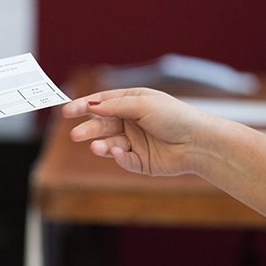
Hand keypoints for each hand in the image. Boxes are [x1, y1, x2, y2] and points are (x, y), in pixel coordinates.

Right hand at [62, 87, 265, 219]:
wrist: (198, 142)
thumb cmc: (175, 116)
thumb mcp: (144, 105)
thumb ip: (116, 106)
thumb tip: (92, 106)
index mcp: (132, 103)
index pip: (102, 103)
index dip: (84, 106)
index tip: (67, 111)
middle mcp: (132, 122)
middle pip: (103, 124)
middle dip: (89, 129)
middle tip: (75, 135)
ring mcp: (135, 142)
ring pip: (110, 143)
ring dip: (101, 145)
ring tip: (95, 147)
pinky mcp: (141, 162)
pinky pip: (123, 159)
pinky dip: (118, 157)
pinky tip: (118, 152)